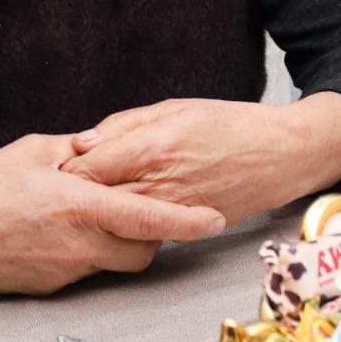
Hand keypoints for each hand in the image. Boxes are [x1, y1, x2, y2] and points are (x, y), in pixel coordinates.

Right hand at [0, 133, 225, 294]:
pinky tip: (67, 230)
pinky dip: (92, 251)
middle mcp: (77, 244)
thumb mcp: (33, 151)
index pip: (149, 218)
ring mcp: (64, 270)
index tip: (214, 219)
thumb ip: (78, 150)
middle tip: (144, 205)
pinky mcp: (50, 286)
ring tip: (100, 213)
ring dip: (123, 242)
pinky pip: (88, 269)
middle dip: (155, 232)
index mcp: (78, 206)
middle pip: (144, 250)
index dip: (187, 221)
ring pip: (117, 263)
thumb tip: (107, 145)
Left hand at [61, 94, 340, 223]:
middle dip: (73, 196)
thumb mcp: (176, 108)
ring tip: (86, 204)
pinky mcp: (180, 231)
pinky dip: (123, 226)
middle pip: (92, 201)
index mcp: (152, 147)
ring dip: (95, 215)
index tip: (58, 165)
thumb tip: (83, 142)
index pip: (85, 167)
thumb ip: (125, 125)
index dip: (65, 168)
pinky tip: (121, 214)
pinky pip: (138, 233)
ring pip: (111, 223)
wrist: (282, 157)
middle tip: (62, 189)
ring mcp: (168, 212)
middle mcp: (157, 184)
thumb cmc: (232, 125)